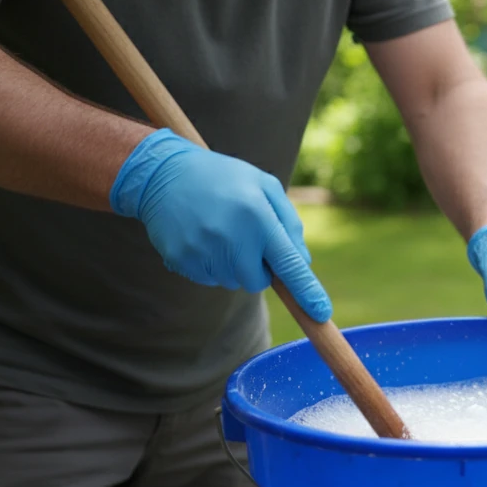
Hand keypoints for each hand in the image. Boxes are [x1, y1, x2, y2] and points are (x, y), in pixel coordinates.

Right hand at [109, 129, 331, 321]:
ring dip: (233, 265)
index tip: (321, 313)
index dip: (307, 291)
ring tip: (219, 230)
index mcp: (257, 217)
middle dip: (259, 268)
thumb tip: (303, 264)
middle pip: (258, 282)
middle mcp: (231, 238)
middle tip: (245, 237)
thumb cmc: (225, 179)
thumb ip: (289, 224)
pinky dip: (211, 264)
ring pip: (232, 281)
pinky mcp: (181, 260)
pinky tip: (202, 236)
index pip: (288, 264)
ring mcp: (203, 251)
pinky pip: (208, 279)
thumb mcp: (265, 186)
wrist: (164, 173)